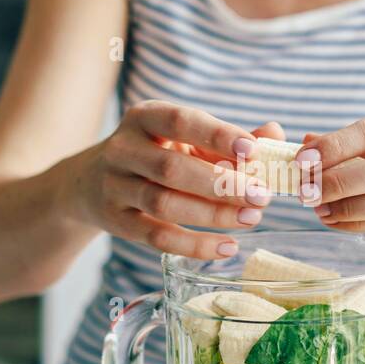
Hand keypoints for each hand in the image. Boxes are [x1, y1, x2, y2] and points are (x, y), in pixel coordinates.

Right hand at [70, 100, 278, 258]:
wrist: (90, 184)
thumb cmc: (154, 155)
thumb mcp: (184, 139)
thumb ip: (227, 138)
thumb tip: (274, 134)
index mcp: (144, 117)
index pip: (180, 120)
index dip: (216, 134)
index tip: (252, 148)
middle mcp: (123, 149)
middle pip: (173, 168)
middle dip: (222, 184)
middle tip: (262, 196)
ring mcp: (115, 187)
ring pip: (165, 204)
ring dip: (213, 214)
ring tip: (251, 219)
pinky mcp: (117, 222)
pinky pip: (158, 237)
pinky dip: (196, 245)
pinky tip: (228, 246)